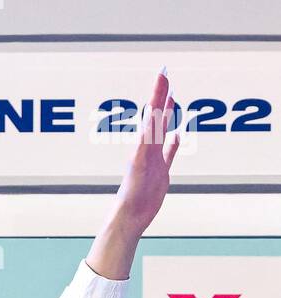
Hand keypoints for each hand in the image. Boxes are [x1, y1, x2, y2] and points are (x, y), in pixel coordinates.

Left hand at [113, 68, 180, 236]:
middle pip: (157, 116)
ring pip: (163, 132)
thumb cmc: (133, 188)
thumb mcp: (143, 157)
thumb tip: (153, 113)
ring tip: (172, 99)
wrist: (131, 213)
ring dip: (168, 116)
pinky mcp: (161, 172)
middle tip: (166, 77)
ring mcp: (155, 158)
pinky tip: (177, 135)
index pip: (153, 111)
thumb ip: (149, 134)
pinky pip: (169, 154)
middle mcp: (148, 147)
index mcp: (144, 141)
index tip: (163, 73)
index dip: (158, 92)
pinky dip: (174, 144)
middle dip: (162, 97)